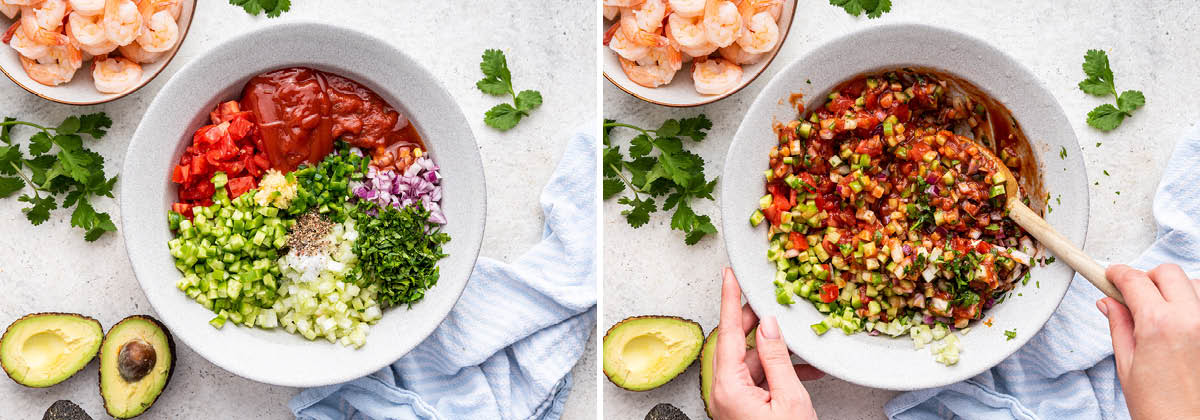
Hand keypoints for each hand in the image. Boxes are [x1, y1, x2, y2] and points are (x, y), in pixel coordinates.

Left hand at [711, 268, 823, 419]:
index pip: (728, 331)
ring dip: (775, 348)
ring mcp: (733, 401)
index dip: (730, 299)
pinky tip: (805, 366)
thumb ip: (777, 358)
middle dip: (757, 321)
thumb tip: (768, 325)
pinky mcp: (744, 409)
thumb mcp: (789, 398)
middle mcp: (724, 392)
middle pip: (737, 343)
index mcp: (728, 387)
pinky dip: (779, 370)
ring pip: (751, 361)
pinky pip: (759, 380)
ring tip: (798, 335)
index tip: (729, 274)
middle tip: (770, 296)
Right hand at [1099, 264, 1199, 418]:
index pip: (1135, 280)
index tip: (1111, 276)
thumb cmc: (1162, 410)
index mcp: (1159, 325)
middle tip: (1133, 295)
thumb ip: (1119, 326)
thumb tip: (1110, 304)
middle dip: (1147, 278)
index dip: (1118, 274)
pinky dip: (1191, 306)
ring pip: (1192, 284)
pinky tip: (1179, 324)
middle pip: (1168, 273)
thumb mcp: (1127, 366)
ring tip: (1159, 313)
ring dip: (1173, 290)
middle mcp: (1191, 319)